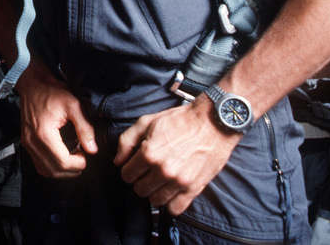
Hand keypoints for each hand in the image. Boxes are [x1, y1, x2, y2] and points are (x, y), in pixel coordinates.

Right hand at [17, 61, 97, 177]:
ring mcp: (27, 143)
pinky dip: (51, 166)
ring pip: (44, 170)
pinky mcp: (26, 142)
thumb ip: (85, 128)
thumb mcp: (74, 105)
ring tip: (73, 160)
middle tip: (81, 160)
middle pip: (53, 170)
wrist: (33, 83)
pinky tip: (62, 158)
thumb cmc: (52, 91)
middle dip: (71, 170)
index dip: (78, 164)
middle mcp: (33, 141)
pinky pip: (38, 163)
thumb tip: (92, 149)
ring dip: (61, 171)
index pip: (62, 162)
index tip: (86, 157)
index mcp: (44, 133)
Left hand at [113, 102, 240, 214]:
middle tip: (148, 172)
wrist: (211, 123)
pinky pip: (175, 209)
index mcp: (149, 153)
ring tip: (159, 181)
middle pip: (139, 190)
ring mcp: (178, 181)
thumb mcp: (147, 122)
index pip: (127, 175)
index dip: (129, 170)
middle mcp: (162, 170)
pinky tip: (171, 191)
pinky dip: (171, 203)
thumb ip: (127, 141)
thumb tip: (118, 161)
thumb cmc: (179, 120)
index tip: (135, 166)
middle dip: (140, 181)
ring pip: (155, 201)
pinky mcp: (194, 188)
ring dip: (154, 192)